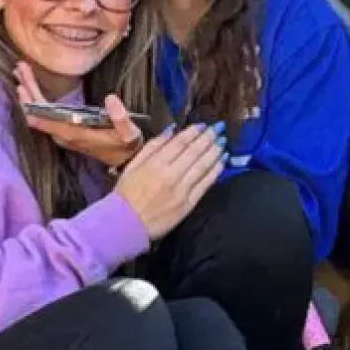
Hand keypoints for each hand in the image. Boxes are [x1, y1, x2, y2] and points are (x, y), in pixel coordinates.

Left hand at [16, 61, 143, 170]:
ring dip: (29, 93)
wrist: (125, 160)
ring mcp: (61, 133)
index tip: (22, 85)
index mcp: (73, 133)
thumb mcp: (129, 133)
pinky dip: (36, 99)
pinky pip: (43, 115)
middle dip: (27, 89)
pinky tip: (32, 87)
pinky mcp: (63, 130)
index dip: (31, 102)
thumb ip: (120, 117)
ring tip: (21, 72)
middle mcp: (62, 134)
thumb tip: (110, 98)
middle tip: (20, 67)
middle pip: (36, 112)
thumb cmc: (126, 145)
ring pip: (37, 113)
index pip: (43, 119)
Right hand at [115, 124, 224, 240]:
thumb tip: (171, 129)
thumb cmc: (127, 193)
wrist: (126, 224)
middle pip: (194, 152)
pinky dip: (216, 171)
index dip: (193, 132)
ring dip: (215, 152)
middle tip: (218, 128)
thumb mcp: (133, 165)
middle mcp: (171, 174)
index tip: (202, 125)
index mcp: (155, 163)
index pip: (180, 143)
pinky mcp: (189, 203)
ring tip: (223, 141)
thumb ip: (153, 146)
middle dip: (208, 138)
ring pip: (203, 166)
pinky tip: (222, 160)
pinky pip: (206, 184)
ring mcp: (182, 190)